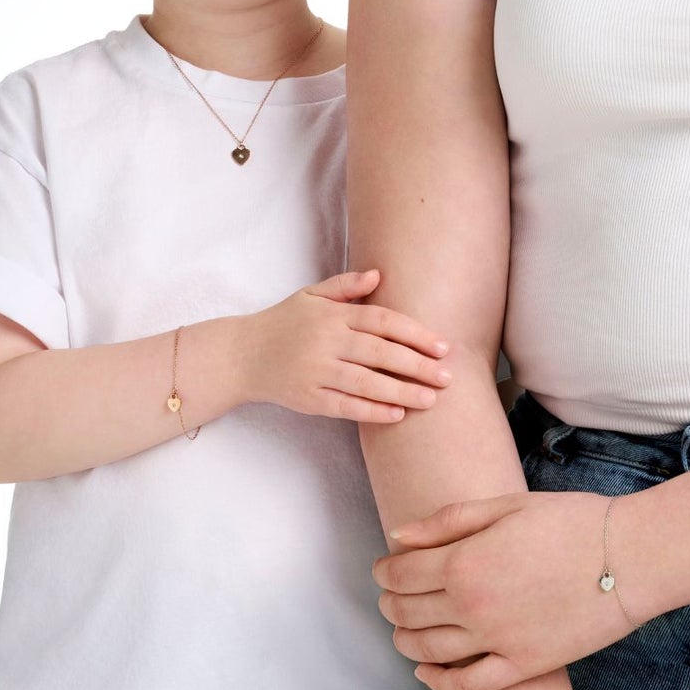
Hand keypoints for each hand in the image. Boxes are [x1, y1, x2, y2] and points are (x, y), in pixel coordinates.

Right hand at [228, 268, 452, 423]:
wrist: (241, 355)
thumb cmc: (283, 322)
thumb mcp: (310, 295)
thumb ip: (345, 286)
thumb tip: (378, 275)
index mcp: (332, 315)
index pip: (381, 321)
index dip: (414, 333)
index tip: (443, 346)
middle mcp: (326, 341)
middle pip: (380, 353)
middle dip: (417, 365)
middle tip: (448, 377)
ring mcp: (316, 371)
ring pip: (366, 383)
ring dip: (402, 391)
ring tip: (431, 400)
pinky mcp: (308, 398)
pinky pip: (346, 406)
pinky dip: (373, 411)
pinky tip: (397, 414)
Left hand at [373, 490, 655, 689]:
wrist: (630, 559)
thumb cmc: (569, 522)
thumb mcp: (503, 506)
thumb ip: (446, 522)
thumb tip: (397, 538)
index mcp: (463, 562)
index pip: (400, 575)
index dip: (384, 572)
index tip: (384, 568)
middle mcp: (472, 607)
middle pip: (407, 612)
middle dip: (390, 603)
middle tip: (390, 596)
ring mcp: (497, 642)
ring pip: (429, 650)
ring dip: (405, 639)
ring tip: (402, 629)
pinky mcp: (524, 666)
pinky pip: (469, 685)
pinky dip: (439, 681)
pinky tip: (427, 670)